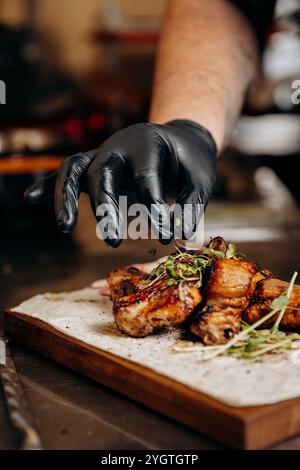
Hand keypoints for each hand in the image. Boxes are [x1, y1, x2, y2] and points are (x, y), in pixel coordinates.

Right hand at [25, 120, 216, 246]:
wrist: (177, 137)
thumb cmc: (189, 160)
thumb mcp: (200, 179)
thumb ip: (192, 206)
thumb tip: (182, 238)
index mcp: (148, 144)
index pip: (145, 180)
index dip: (155, 210)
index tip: (166, 237)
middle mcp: (119, 146)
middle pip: (102, 173)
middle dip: (104, 207)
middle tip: (112, 243)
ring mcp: (102, 153)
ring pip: (75, 169)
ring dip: (66, 197)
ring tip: (65, 227)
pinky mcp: (94, 163)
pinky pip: (67, 172)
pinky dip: (49, 185)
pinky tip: (32, 200)